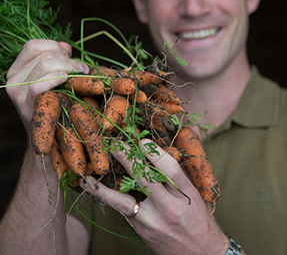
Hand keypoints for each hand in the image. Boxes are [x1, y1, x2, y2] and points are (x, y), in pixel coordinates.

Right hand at [5, 39, 88, 131]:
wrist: (49, 140)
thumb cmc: (56, 105)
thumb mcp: (54, 79)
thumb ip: (58, 59)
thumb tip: (65, 47)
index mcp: (17, 70)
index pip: (33, 46)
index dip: (55, 47)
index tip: (69, 56)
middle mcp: (12, 80)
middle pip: (44, 55)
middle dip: (68, 60)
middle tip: (81, 70)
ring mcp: (17, 93)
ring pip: (45, 65)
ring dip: (69, 67)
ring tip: (80, 75)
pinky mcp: (25, 106)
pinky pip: (39, 85)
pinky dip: (55, 79)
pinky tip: (66, 80)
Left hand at [80, 139, 228, 254]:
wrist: (199, 253)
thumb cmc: (197, 218)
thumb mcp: (194, 193)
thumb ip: (176, 173)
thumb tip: (156, 148)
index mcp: (186, 195)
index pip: (170, 170)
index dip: (155, 153)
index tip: (142, 141)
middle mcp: (169, 208)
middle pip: (146, 180)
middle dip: (128, 160)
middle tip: (115, 145)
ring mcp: (153, 221)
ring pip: (125, 201)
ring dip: (105, 188)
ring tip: (89, 175)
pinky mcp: (141, 230)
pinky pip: (121, 210)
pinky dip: (105, 197)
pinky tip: (90, 187)